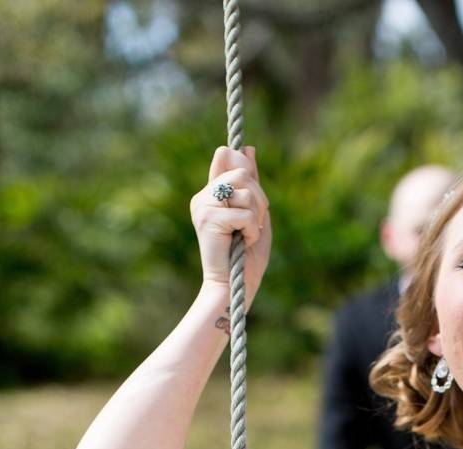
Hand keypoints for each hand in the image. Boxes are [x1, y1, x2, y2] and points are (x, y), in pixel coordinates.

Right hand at [190, 146, 271, 302]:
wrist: (234, 286)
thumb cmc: (246, 255)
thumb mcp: (254, 213)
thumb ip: (251, 183)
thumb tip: (247, 148)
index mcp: (211, 192)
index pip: (227, 156)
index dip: (245, 167)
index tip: (252, 193)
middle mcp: (203, 196)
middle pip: (243, 172)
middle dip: (260, 200)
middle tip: (253, 224)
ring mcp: (203, 206)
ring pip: (245, 190)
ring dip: (257, 217)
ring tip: (246, 234)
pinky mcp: (208, 219)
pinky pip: (244, 212)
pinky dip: (252, 230)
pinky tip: (242, 242)